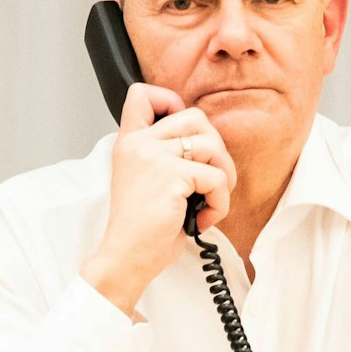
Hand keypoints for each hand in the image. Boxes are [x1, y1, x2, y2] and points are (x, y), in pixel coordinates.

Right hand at [81, 84, 235, 314]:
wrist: (126, 257)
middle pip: (195, 115)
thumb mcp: (145, 179)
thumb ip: (165, 155)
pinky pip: (217, 177)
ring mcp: (154, 157)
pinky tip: (203, 219)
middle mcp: (138, 143)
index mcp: (129, 142)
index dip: (171, 102)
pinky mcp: (172, 176)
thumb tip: (209, 142)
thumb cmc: (141, 228)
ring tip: (210, 201)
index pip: (142, 94)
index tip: (184, 136)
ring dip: (224, 175)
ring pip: (212, 143)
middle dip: (216, 148)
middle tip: (210, 179)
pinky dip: (221, 202)